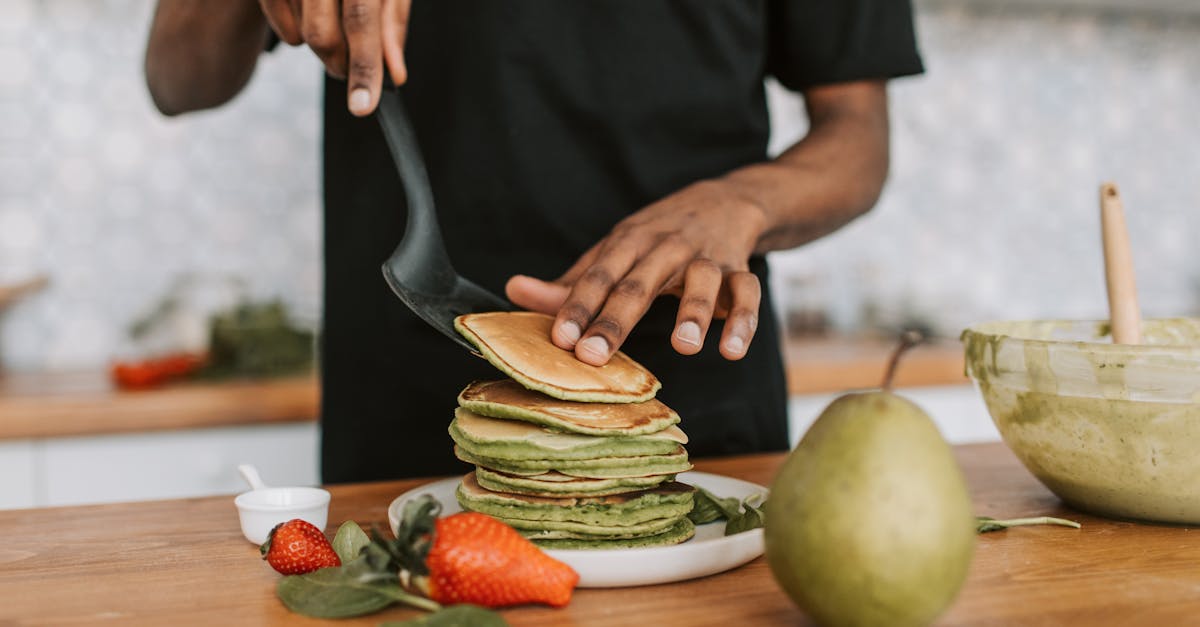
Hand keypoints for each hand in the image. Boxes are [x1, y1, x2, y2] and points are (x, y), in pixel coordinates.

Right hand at [258, 0, 409, 115]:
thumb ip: (393, 23)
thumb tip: (394, 73)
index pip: (360, 20)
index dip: (364, 67)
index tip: (363, 106)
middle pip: (323, 36)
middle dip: (342, 65)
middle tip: (353, 69)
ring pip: (302, 36)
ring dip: (324, 48)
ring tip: (336, 22)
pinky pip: (284, 31)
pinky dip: (299, 34)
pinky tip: (311, 15)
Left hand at [506, 180, 767, 365]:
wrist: (724, 201)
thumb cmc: (657, 237)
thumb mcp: (614, 252)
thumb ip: (571, 282)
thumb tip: (512, 292)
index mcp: (628, 243)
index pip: (598, 276)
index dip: (578, 307)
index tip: (560, 340)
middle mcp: (665, 247)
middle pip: (639, 283)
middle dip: (615, 321)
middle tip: (593, 356)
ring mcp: (705, 257)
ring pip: (701, 281)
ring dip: (694, 313)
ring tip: (684, 347)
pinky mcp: (739, 269)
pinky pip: (747, 292)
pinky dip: (743, 320)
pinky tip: (732, 349)